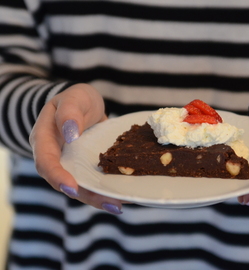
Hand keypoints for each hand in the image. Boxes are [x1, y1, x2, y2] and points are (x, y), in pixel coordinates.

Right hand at [29, 83, 123, 213]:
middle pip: (66, 181)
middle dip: (87, 195)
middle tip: (111, 203)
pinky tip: (123, 193)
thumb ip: (69, 113)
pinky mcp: (86, 166)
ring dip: (99, 196)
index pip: (46, 162)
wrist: (84, 103)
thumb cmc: (75, 98)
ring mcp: (72, 163)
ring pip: (82, 184)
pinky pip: (94, 178)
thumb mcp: (73, 98)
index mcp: (45, 140)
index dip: (57, 177)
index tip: (72, 188)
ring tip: (120, 204)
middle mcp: (57, 156)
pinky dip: (107, 187)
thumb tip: (70, 134)